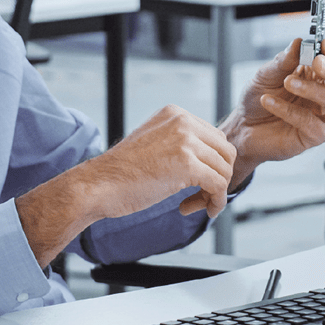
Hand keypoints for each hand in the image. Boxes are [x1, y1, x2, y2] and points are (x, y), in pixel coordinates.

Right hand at [87, 104, 237, 218]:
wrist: (99, 185)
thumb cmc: (122, 172)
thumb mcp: (154, 143)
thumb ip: (179, 142)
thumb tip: (208, 158)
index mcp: (175, 113)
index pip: (214, 137)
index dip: (213, 163)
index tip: (201, 182)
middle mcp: (182, 121)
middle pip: (225, 150)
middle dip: (220, 176)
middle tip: (204, 196)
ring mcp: (185, 141)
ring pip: (225, 169)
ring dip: (217, 192)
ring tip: (200, 205)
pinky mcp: (187, 165)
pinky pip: (219, 185)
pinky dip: (217, 201)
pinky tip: (205, 210)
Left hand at [217, 37, 324, 191]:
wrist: (243, 125)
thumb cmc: (258, 98)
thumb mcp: (266, 74)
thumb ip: (283, 61)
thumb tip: (299, 42)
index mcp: (314, 74)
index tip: (324, 43)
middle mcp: (323, 93)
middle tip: (316, 62)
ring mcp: (321, 115)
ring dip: (312, 89)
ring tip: (287, 82)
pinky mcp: (314, 135)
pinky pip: (312, 124)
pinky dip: (290, 111)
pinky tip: (269, 102)